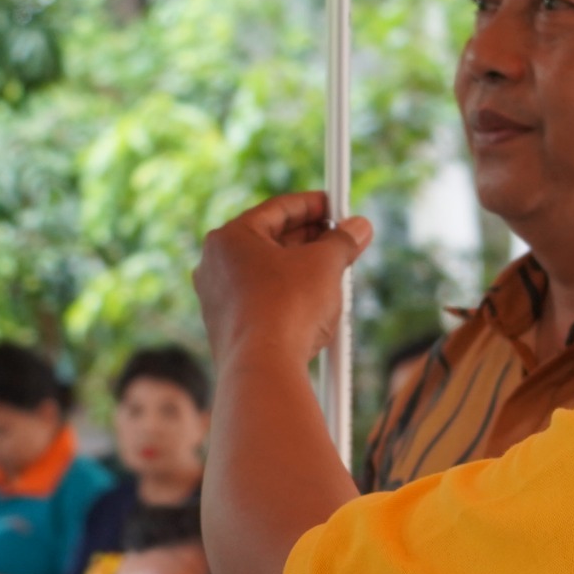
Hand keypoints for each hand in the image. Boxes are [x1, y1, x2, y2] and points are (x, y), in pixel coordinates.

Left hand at [196, 193, 373, 373]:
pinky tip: (314, 303)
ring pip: (267, 272)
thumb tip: (358, 228)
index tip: (337, 206)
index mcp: (230, 238)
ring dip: (301, 268)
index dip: (313, 205)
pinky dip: (288, 295)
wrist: (264, 369)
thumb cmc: (287, 308)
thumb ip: (343, 240)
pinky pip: (262, 300)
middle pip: (270, 240)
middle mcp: (215, 265)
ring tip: (334, 271)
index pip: (277, 208)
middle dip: (311, 239)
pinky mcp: (227, 328)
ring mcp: (218, 298)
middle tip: (341, 238)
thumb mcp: (325, 264)